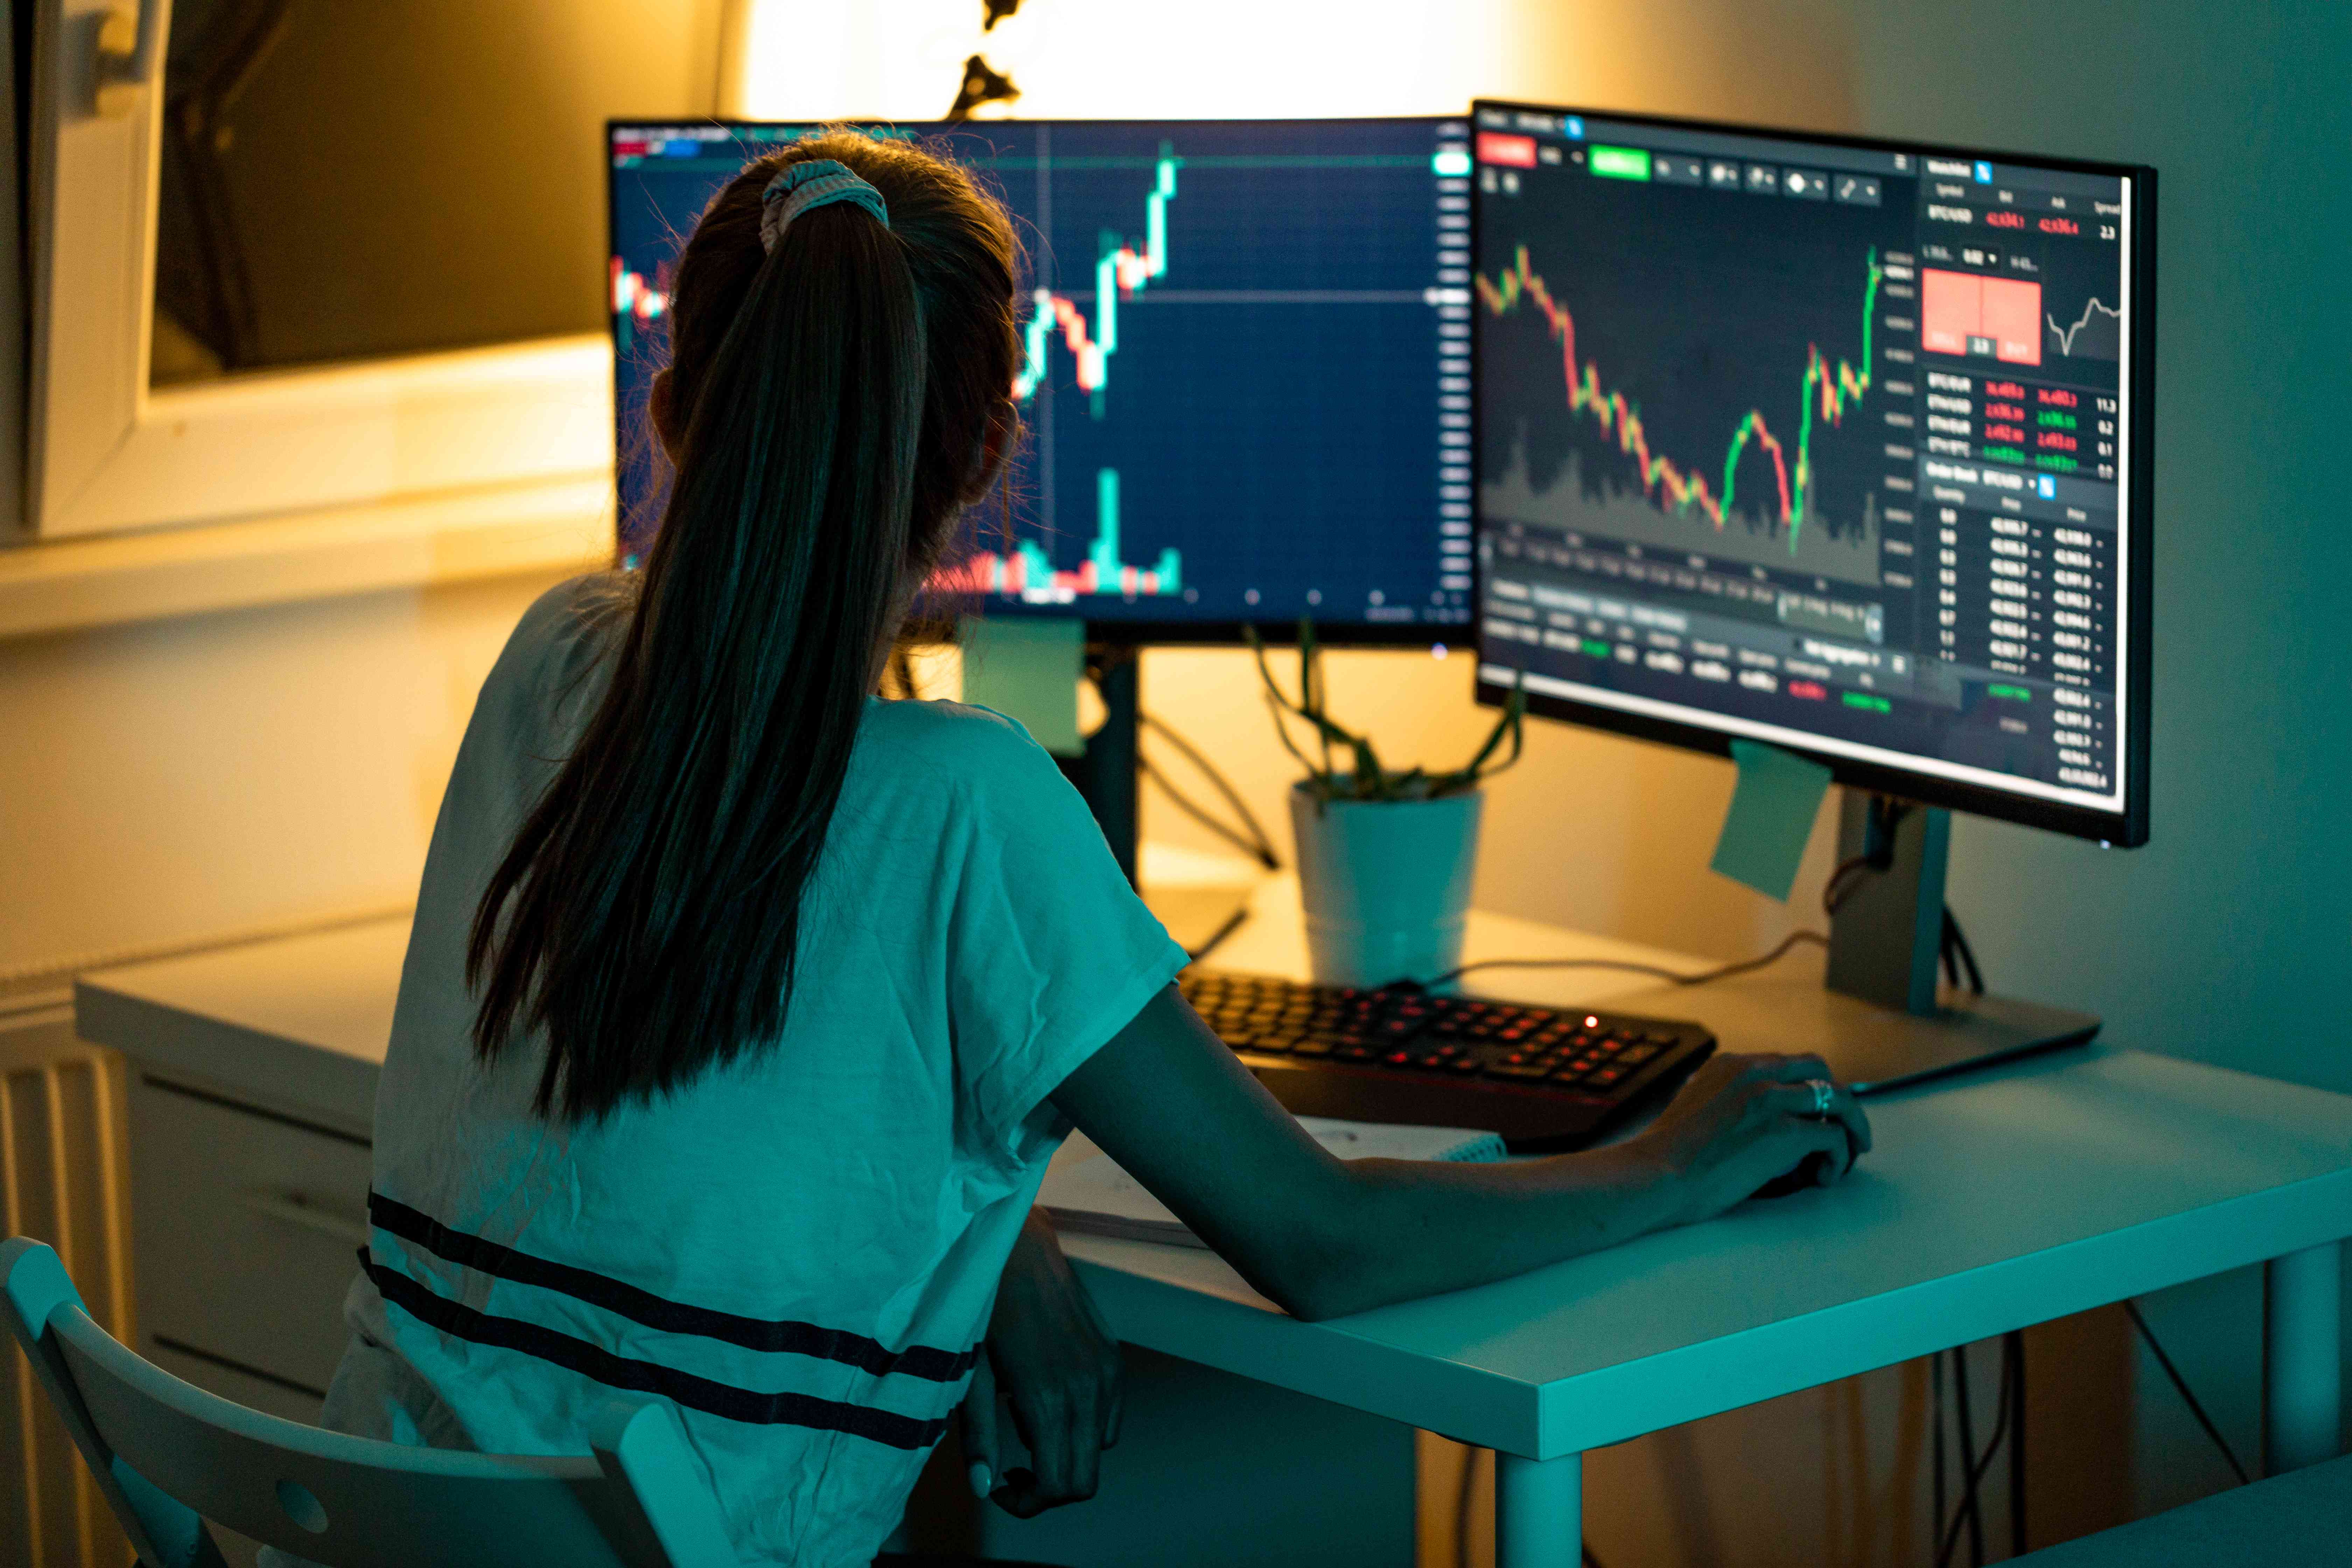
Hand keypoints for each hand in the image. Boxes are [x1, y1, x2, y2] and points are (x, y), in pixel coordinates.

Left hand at [960, 1208, 1122, 1517]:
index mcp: (1048, 1400)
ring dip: (1067, 1458)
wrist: (1017, 1247)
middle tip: (1015, 1473)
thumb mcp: (969, 1374)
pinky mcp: (1113, 1357)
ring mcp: (1106, 1373)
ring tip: (1029, 1432)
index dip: (1028, 1504)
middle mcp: (1088, 1391)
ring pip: (1100, 1451)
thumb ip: (978, 1435)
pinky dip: (1085, 1429)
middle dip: (1049, 1491)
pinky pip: (1111, 1418)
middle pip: (1085, 1480)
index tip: (1002, 1489)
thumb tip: (982, 1489)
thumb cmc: (983, 1308)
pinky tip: (1052, 1405)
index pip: (1058, 1487)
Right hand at [1636, 1052, 1872, 1224]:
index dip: (1808, 1088)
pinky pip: (1833, 1136)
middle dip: (1840, 1100)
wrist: (1655, 1173)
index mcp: (1732, 1064)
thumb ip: (1728, 1098)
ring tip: (1851, 1152)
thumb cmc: (1669, 1154)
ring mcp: (1772, 1099)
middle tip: (1847, 1128)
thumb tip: (1755, 1119)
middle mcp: (1755, 1073)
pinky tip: (1825, 1175)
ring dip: (1851, 1127)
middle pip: (1820, 1072)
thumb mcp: (1697, 1103)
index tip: (1816, 1111)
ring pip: (1839, 1100)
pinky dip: (1838, 1157)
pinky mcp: (1784, 1131)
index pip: (1788, 1063)